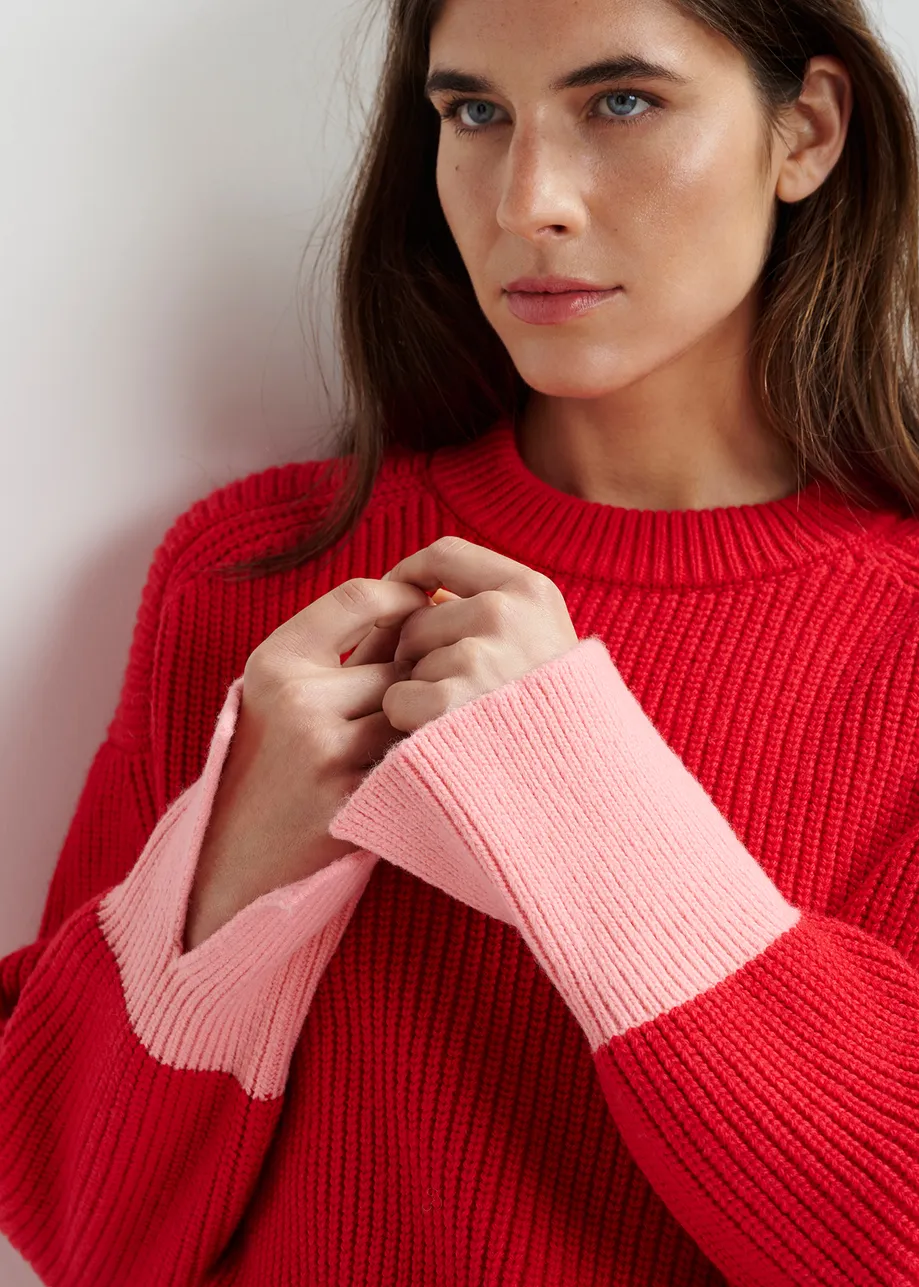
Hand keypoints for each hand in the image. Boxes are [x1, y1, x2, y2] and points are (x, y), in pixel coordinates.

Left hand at [380, 535, 579, 734]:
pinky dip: (410, 720)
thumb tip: (424, 594)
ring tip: (465, 714)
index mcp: (530, 589)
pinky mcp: (450, 704)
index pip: (446, 553)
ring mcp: (479, 659)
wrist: (581, 773)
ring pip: (407, 660)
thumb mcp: (545, 638)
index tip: (400, 598)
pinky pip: (398, 698)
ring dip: (422, 689)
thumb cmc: (557, 707)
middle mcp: (505, 614)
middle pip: (417, 616)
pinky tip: (444, 734)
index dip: (411, 573)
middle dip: (421, 651)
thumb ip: (493, 606)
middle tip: (456, 688)